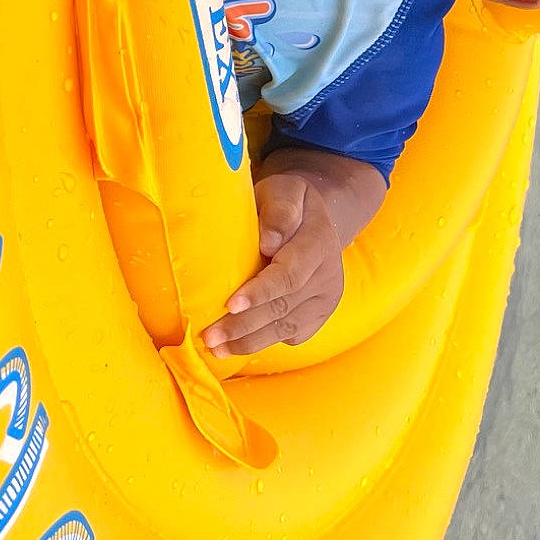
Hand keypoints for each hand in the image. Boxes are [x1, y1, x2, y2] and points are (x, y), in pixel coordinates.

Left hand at [202, 171, 345, 356]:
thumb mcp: (284, 191)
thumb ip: (279, 211)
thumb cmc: (286, 202)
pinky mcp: (318, 316)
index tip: (230, 304)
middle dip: (244, 325)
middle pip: (284, 307)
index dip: (260, 292)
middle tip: (210, 336)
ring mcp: (325, 300)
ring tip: (215, 348)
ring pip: (286, 327)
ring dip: (249, 342)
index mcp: (319, 243)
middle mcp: (328, 276)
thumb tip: (269, 242)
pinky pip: (290, 335)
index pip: (289, 274)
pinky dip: (262, 343)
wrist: (312, 219)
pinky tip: (235, 346)